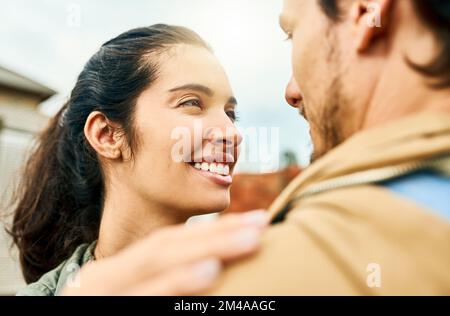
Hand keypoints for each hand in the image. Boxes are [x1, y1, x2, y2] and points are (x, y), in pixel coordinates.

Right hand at [61, 210, 267, 295]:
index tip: (254, 221)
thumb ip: (157, 275)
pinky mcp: (113, 310)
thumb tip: (207, 264)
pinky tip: (208, 275)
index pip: (169, 241)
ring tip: (246, 240)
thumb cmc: (110, 305)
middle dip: (218, 233)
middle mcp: (108, 277)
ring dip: (205, 249)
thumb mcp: (129, 290)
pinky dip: (177, 285)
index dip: (213, 229)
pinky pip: (148, 298)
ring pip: (157, 265)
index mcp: (117, 270)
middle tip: (262, 223)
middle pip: (168, 246)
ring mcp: (107, 295)